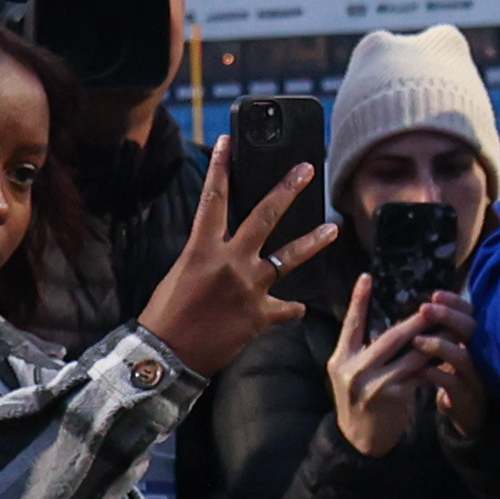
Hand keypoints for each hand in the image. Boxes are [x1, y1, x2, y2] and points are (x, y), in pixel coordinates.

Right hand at [136, 141, 338, 377]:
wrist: (166, 357)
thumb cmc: (166, 316)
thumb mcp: (181, 276)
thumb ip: (210, 258)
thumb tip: (228, 250)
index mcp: (201, 250)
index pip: (212, 200)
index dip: (220, 168)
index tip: (228, 140)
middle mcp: (229, 263)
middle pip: (264, 217)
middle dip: (288, 190)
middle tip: (308, 170)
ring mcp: (248, 287)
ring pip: (289, 257)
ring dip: (313, 241)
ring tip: (333, 229)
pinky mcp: (261, 314)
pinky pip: (287, 307)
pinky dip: (290, 308)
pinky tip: (296, 308)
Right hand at [325, 278, 439, 456]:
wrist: (360, 439)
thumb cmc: (362, 400)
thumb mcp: (354, 373)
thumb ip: (366, 350)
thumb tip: (394, 322)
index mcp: (340, 358)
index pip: (351, 324)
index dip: (359, 300)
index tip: (367, 276)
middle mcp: (352, 369)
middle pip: (390, 336)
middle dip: (416, 321)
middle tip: (434, 306)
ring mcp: (371, 383)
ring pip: (410, 354)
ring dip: (433, 341)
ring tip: (450, 327)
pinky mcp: (391, 395)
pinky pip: (419, 373)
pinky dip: (434, 363)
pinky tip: (448, 355)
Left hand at [414, 293, 490, 440]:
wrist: (470, 417)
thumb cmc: (458, 378)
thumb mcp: (456, 353)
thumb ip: (446, 333)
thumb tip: (425, 307)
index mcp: (478, 341)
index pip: (472, 315)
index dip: (456, 304)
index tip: (435, 294)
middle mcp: (483, 355)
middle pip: (472, 330)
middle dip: (448, 317)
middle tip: (424, 308)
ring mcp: (477, 376)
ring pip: (464, 356)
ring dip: (440, 346)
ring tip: (417, 340)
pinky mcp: (467, 397)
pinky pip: (452, 383)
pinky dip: (435, 374)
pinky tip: (420, 370)